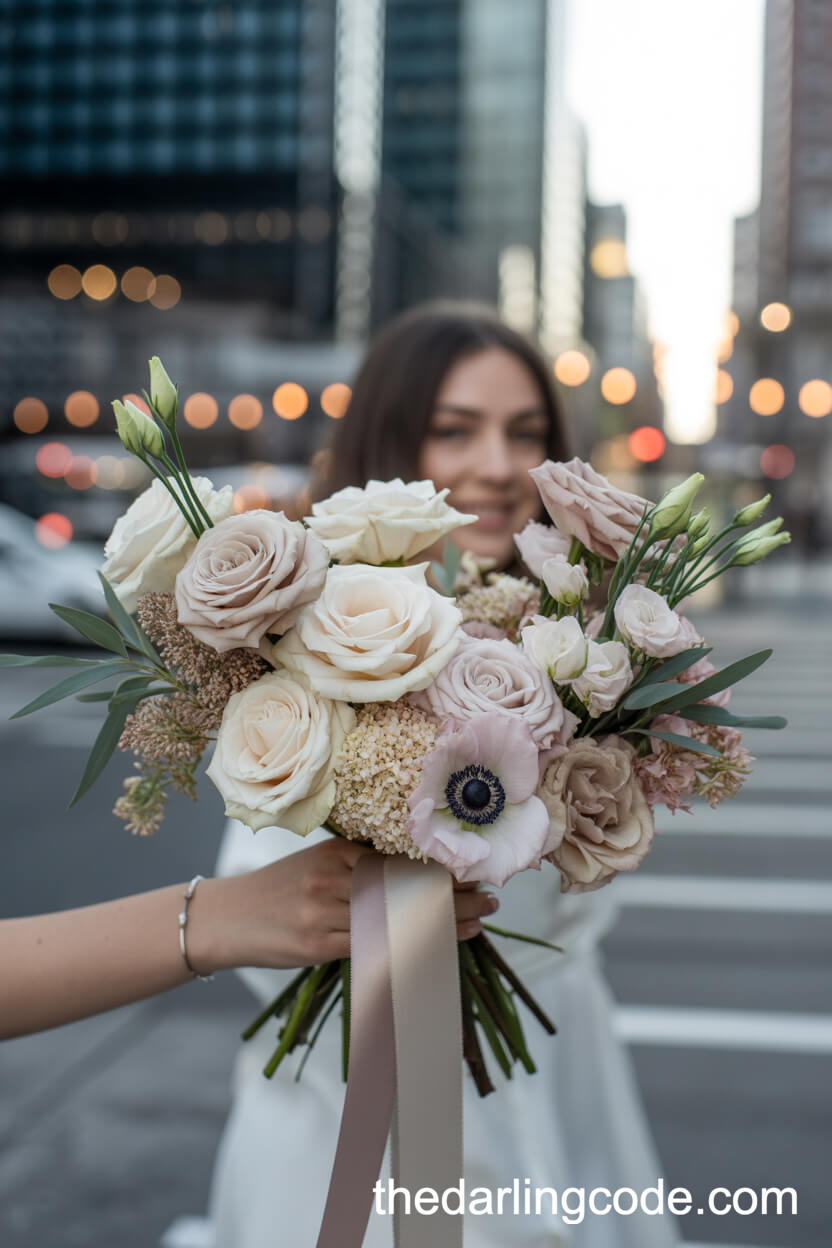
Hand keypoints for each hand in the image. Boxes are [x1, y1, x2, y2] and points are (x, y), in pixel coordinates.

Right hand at [190, 841, 498, 972]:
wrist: (225, 918)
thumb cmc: (278, 891)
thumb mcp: (317, 865)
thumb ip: (358, 867)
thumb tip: (416, 875)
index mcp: (337, 852)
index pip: (401, 858)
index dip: (442, 868)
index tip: (476, 873)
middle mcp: (333, 878)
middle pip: (405, 888)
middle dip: (452, 896)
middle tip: (490, 900)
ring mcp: (324, 912)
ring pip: (395, 920)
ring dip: (441, 925)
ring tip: (476, 924)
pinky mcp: (316, 945)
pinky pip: (373, 948)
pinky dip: (408, 950)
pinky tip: (435, 950)